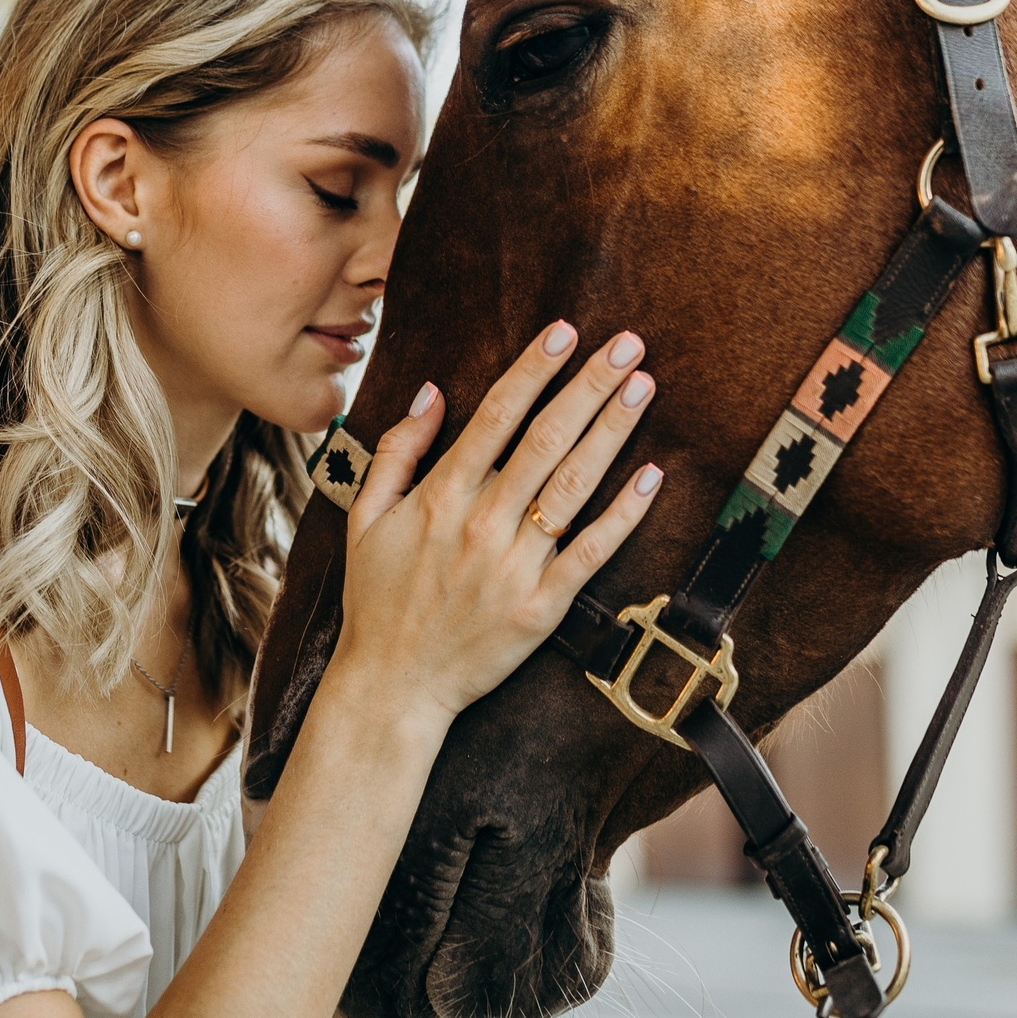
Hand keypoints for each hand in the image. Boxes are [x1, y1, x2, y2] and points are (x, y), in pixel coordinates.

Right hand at [331, 323, 660, 726]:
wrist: (392, 686)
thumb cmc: (378, 599)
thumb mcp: (365, 517)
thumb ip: (397, 451)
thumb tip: (431, 392)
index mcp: (440, 496)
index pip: (496, 416)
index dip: (534, 370)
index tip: (565, 331)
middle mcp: (481, 524)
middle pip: (546, 439)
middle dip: (590, 385)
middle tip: (628, 344)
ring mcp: (515, 566)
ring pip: (573, 485)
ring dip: (612, 431)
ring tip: (643, 387)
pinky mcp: (542, 608)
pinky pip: (591, 553)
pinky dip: (623, 514)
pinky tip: (651, 476)